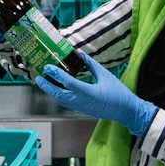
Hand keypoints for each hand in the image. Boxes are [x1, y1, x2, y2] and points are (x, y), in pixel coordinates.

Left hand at [36, 52, 158, 137]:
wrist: (126, 111)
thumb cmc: (118, 93)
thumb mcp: (105, 75)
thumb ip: (91, 65)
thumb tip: (80, 54)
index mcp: (88, 92)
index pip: (67, 82)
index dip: (56, 74)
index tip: (47, 67)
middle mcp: (81, 101)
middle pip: (59, 94)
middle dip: (47, 86)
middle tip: (38, 77)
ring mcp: (80, 107)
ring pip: (61, 99)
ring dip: (51, 91)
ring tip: (44, 81)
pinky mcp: (81, 109)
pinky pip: (66, 102)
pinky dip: (59, 95)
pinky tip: (56, 88)